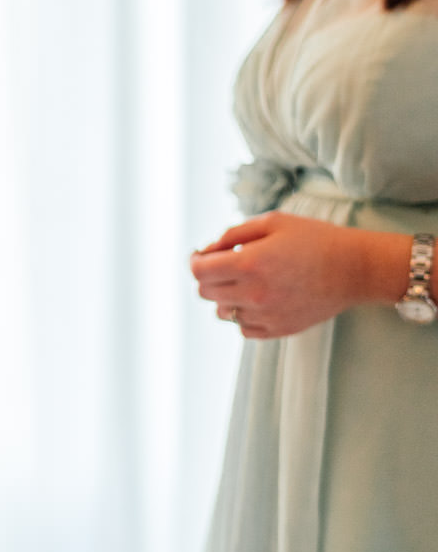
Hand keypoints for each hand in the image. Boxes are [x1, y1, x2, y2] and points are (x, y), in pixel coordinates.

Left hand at [190, 212, 407, 337]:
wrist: (355, 269)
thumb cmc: (314, 239)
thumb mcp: (271, 222)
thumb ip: (233, 234)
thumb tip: (207, 251)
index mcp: (249, 264)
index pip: (198, 271)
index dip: (195, 260)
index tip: (201, 255)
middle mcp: (253, 294)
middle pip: (205, 292)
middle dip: (208, 276)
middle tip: (223, 265)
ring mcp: (266, 315)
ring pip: (222, 312)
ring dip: (224, 297)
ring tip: (243, 282)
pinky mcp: (279, 329)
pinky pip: (243, 328)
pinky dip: (243, 315)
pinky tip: (257, 299)